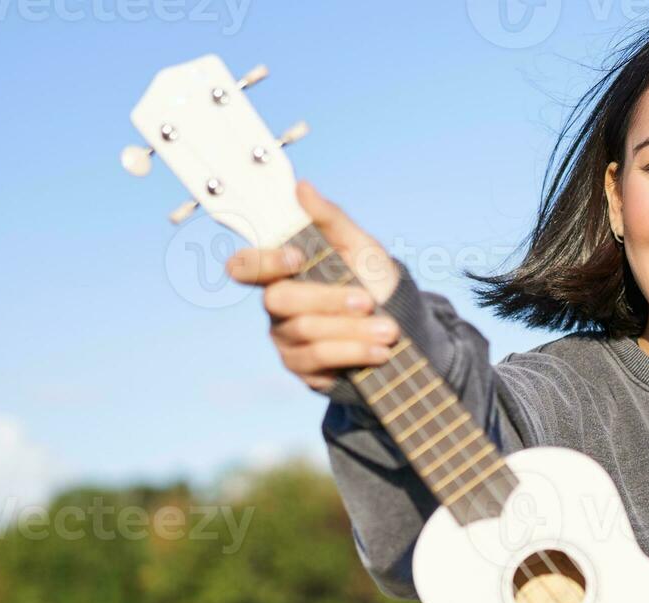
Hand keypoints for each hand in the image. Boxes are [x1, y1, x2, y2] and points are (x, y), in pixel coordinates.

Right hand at [225, 182, 405, 392]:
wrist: (402, 326)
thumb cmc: (373, 278)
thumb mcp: (361, 245)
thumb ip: (331, 219)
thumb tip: (302, 187)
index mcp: (284, 270)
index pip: (246, 266)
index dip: (262, 262)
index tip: (297, 257)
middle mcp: (278, 305)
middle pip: (279, 301)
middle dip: (327, 300)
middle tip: (368, 302)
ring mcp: (286, 338)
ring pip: (305, 332)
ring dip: (352, 331)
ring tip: (389, 331)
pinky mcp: (302, 368)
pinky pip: (317, 361)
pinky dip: (353, 353)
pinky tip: (379, 352)